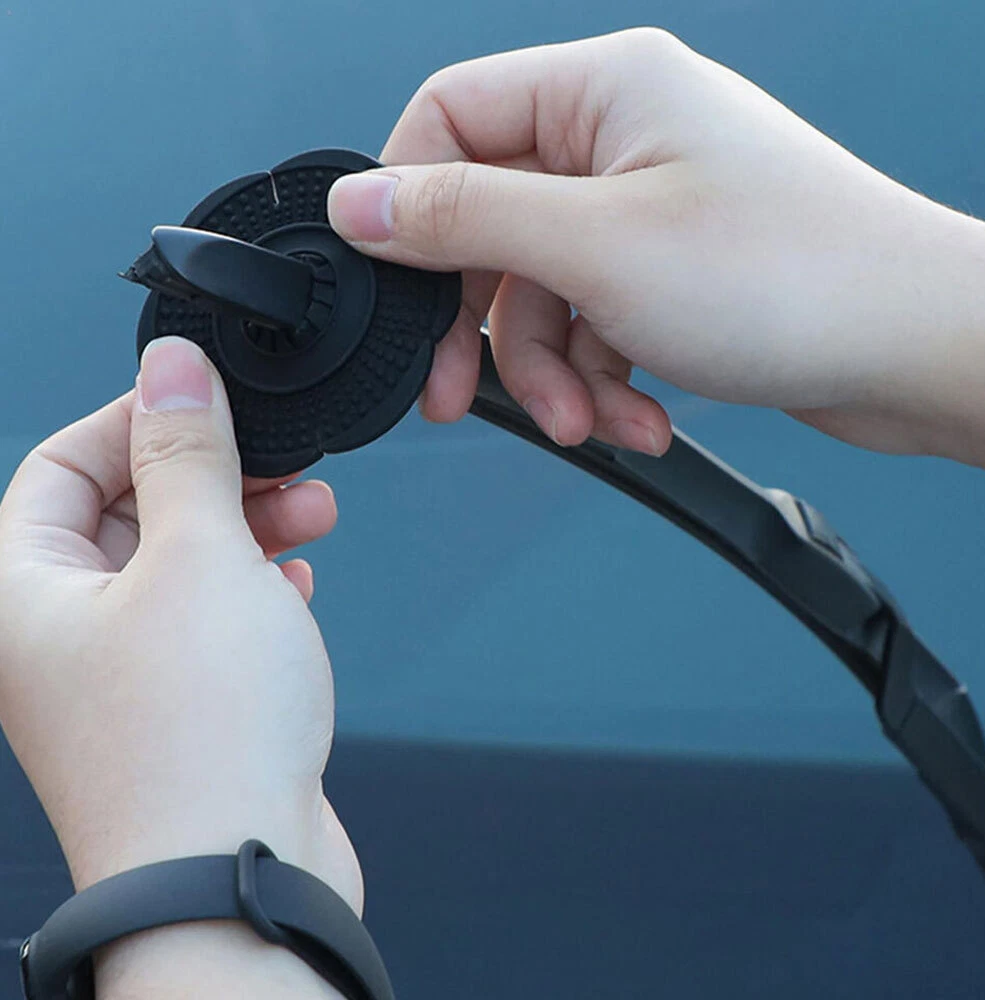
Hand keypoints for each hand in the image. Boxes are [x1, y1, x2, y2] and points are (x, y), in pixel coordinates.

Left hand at [0, 336, 359, 997]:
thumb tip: (172, 369)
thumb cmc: (202, 735)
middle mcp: (59, 638)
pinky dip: (252, 591)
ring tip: (310, 515)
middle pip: (127, 515)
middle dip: (211, 478)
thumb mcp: (200, 556)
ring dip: (244, 529)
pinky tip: (294, 583)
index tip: (209, 400)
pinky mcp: (178, 711)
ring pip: (177, 569)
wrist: (240, 877)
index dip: (137, 420)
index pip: (61, 465)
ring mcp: (119, 679)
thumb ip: (187, 454)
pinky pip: (207, 625)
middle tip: (279, 462)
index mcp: (26, 595)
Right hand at [327, 27, 984, 470]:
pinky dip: (603, 382)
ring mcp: (648, 211)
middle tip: (460, 394)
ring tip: (589, 424)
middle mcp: (622, 141)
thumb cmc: (794, 277)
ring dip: (553, 375)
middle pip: (492, 227)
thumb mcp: (596, 249)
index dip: (407, 205)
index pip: (451, 118)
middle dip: (484, 328)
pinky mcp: (670, 274)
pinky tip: (636, 421)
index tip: (391, 287)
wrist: (914, 349)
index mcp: (604, 92)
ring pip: (542, 295)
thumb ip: (464, 221)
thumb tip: (361, 201)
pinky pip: (595, 326)